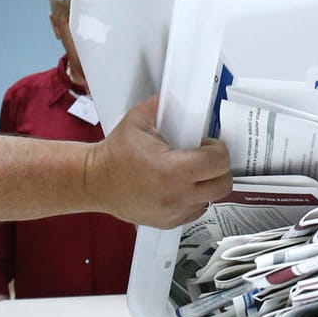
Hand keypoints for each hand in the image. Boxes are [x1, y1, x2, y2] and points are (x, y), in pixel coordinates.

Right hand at [83, 95, 231, 228]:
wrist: (95, 182)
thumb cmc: (114, 153)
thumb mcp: (137, 120)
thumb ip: (162, 104)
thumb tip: (181, 94)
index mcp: (172, 169)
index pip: (218, 162)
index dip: (218, 149)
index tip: (207, 144)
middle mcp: (176, 195)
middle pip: (222, 185)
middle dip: (219, 169)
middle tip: (206, 158)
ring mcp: (173, 212)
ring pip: (210, 199)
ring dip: (207, 184)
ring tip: (191, 172)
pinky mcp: (168, 222)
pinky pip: (195, 211)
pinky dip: (194, 198)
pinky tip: (180, 186)